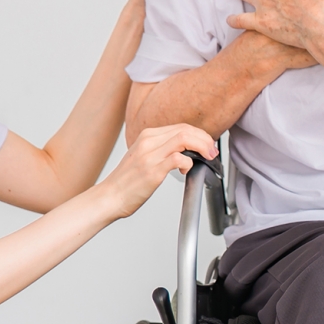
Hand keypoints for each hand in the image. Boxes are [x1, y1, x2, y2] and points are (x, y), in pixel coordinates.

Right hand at [99, 123, 217, 218]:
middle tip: (213, 151)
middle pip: (185, 130)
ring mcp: (149, 155)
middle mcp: (148, 141)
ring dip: (202, 147)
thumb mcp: (143, 157)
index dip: (199, 134)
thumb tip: (186, 151)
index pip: (180, 126)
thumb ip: (161, 149)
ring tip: (208, 157)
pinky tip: (186, 170)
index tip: (208, 145)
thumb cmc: (128, 181)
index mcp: (147, 136)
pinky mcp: (152, 170)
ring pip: (184, 139)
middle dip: (205, 139)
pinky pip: (178, 158)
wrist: (110, 197)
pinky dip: (188, 162)